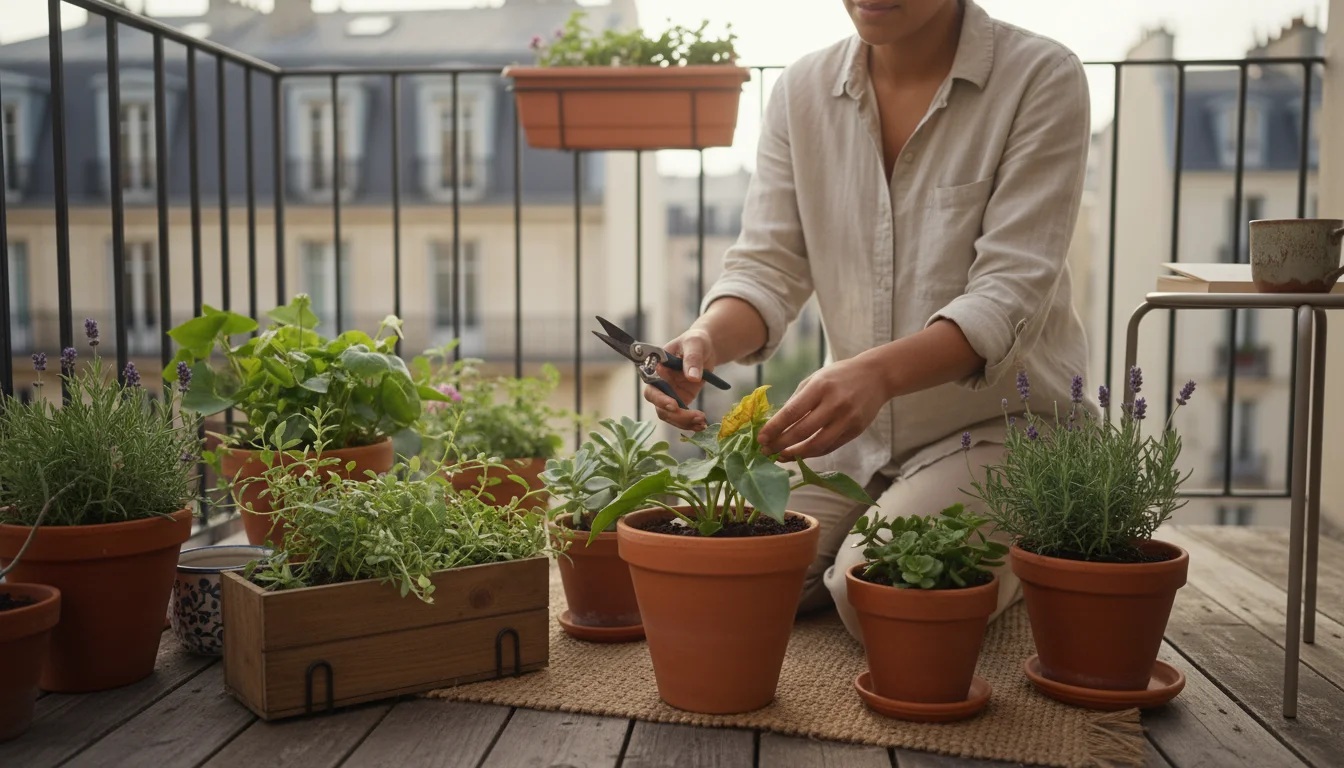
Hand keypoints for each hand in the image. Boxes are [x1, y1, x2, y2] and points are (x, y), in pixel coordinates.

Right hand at [643, 329, 714, 431]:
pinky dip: (690, 423)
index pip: (652, 387)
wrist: (706, 348)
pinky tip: (702, 425)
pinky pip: (682, 416)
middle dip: (675, 415)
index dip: (660, 398)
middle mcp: (660, 384)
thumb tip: (692, 377)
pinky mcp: (682, 400)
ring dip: (684, 422)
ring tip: (702, 422)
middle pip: (659, 406)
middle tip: (695, 416)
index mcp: (657, 369)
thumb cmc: (695, 341)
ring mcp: (670, 394)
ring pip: (670, 415)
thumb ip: (692, 358)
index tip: (674, 405)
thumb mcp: (695, 344)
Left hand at [757, 355, 888, 460]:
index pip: (792, 412)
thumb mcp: (815, 379)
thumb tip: (775, 424)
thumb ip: (796, 400)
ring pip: (817, 445)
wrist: (876, 376)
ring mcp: (847, 419)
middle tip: (766, 451)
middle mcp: (835, 404)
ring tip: (781, 456)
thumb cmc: (839, 376)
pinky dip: (813, 453)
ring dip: (796, 454)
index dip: (774, 428)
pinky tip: (800, 453)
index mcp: (820, 387)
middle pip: (802, 431)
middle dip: (781, 444)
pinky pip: (830, 447)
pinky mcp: (856, 430)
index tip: (760, 438)